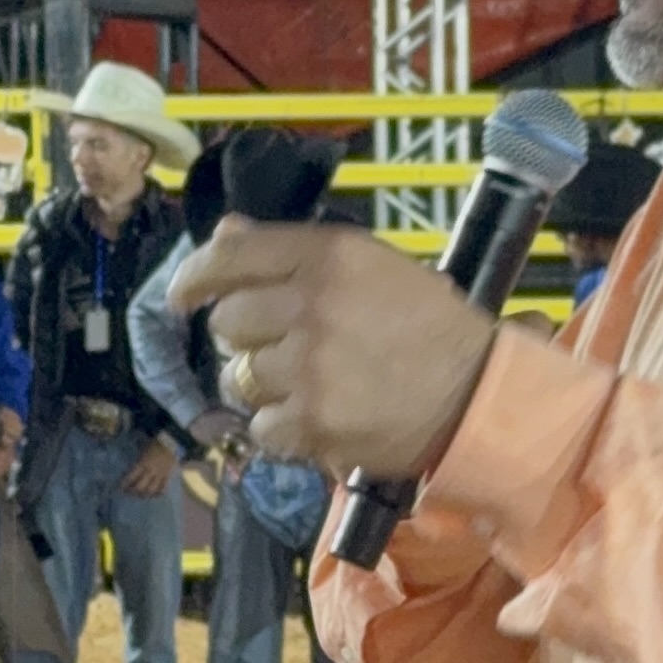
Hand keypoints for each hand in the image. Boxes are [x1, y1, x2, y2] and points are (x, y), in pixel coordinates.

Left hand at [119, 432, 179, 498]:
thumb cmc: (154, 443)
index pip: (131, 477)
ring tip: (141, 495)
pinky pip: (163, 488)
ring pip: (151, 489)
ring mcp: (160, 475)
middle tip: (129, 492)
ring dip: (145, 494)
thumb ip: (138, 461)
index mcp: (142, 464)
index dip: (124, 484)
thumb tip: (130, 469)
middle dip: (133, 491)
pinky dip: (158, 493)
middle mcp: (150, 472)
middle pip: (140, 487)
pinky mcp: (167, 476)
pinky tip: (154, 495)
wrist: (172, 442)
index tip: (119, 488)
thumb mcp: (143, 450)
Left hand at [171, 218, 494, 478]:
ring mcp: (310, 366)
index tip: (182, 297)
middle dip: (243, 340)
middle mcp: (312, 304)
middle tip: (280, 350)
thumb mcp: (372, 267)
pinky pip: (262, 427)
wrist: (480, 394)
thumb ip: (294, 252)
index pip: (230, 256)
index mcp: (329, 255)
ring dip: (263, 387)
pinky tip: (319, 420)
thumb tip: (225, 233)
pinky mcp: (313, 421)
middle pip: (228, 323)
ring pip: (240, 378)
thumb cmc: (431, 327)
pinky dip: (283, 430)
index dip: (194, 278)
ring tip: (308, 387)